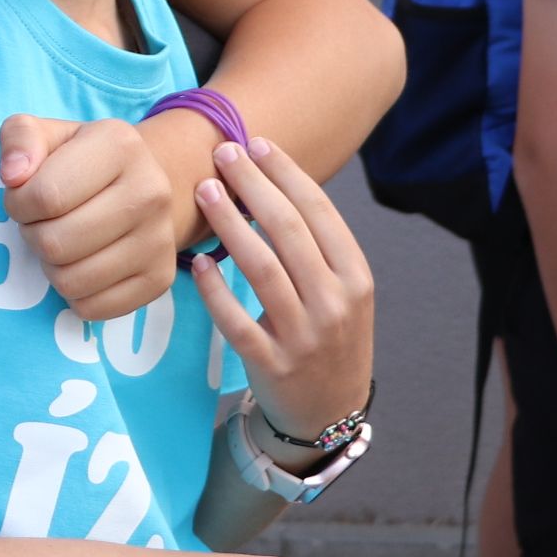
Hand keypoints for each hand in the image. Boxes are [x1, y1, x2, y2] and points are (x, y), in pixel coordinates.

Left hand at [0, 115, 177, 320]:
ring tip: (61, 241)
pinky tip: (81, 264)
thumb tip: (13, 175)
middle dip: (33, 235)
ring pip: (71, 281)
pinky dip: (74, 294)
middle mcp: (151, 191)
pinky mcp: (160, 278)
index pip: (46, 196)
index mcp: (120, 145)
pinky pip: (92, 308)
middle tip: (42, 222)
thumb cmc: (81, 160)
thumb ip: (19, 139)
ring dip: (51, 266)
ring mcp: (160, 239)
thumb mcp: (47, 134)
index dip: (19, 203)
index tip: (25, 198)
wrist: (141, 184)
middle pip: (56, 243)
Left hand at [188, 138, 373, 438]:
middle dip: (253, 185)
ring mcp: (304, 336)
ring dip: (230, 224)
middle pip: (289, 231)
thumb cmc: (330, 336)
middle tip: (223, 154)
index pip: (319, 212)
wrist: (330, 413)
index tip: (256, 143)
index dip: (286, 173)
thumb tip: (270, 179)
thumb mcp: (344, 290)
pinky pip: (237, 321)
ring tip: (205, 191)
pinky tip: (199, 262)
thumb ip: (317, 245)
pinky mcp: (272, 365)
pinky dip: (216, 290)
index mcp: (356, 277)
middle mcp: (335, 303)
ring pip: (262, 269)